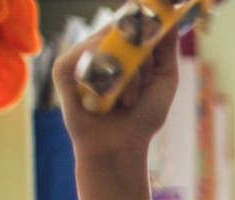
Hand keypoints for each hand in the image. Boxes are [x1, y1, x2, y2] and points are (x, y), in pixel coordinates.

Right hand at [55, 33, 178, 172]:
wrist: (121, 147)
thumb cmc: (143, 116)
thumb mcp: (165, 78)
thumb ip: (166, 48)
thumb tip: (172, 17)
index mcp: (117, 47)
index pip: (128, 21)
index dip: (142, 22)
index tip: (155, 21)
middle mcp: (95, 48)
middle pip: (121, 30)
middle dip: (142, 60)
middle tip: (145, 83)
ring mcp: (78, 57)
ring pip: (108, 44)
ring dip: (129, 77)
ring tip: (127, 102)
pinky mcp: (62, 69)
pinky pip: (87, 55)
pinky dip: (107, 78)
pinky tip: (110, 100)